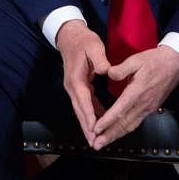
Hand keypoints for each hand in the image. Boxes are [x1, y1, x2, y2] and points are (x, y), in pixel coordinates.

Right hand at [55, 20, 110, 145]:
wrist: (69, 36)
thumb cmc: (83, 41)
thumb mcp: (94, 47)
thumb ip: (101, 60)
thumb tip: (109, 72)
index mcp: (76, 79)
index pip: (84, 101)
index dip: (90, 116)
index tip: (95, 130)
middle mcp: (72, 86)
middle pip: (80, 111)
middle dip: (87, 127)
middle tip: (94, 143)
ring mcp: (73, 87)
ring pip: (81, 110)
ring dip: (87, 125)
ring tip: (95, 140)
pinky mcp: (77, 87)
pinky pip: (84, 104)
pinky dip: (90, 115)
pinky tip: (98, 123)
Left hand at [90, 45, 178, 149]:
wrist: (175, 64)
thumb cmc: (155, 61)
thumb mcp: (136, 60)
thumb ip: (120, 69)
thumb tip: (109, 75)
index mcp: (137, 92)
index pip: (120, 110)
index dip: (107, 121)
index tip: (96, 129)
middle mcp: (143, 104)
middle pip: (124, 124)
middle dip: (109, 135)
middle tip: (96, 144)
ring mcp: (148, 108)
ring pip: (130, 126)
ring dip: (116, 136)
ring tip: (103, 143)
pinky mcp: (151, 109)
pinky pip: (136, 123)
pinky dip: (124, 130)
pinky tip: (116, 133)